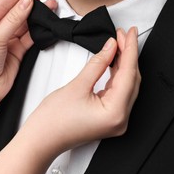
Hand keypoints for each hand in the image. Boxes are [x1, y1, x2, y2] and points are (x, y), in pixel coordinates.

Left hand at [0, 0, 56, 111]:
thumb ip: (12, 21)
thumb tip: (24, 4)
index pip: (2, 4)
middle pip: (15, 13)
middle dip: (29, 2)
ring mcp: (7, 43)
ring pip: (24, 26)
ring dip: (35, 17)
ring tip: (48, 7)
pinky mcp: (17, 54)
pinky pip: (29, 39)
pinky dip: (37, 32)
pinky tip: (43, 24)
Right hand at [22, 27, 140, 153]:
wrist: (41, 140)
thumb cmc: (53, 121)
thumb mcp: (77, 86)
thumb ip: (98, 63)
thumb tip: (111, 47)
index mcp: (115, 113)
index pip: (129, 74)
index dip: (130, 49)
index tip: (130, 33)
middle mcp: (120, 119)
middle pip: (131, 79)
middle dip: (128, 55)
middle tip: (123, 35)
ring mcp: (115, 120)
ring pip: (126, 85)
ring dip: (123, 64)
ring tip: (118, 44)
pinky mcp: (109, 118)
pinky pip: (118, 92)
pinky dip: (117, 76)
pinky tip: (114, 62)